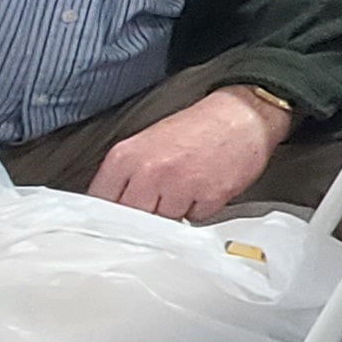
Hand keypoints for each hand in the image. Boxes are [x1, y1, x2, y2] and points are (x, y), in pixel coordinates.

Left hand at [94, 88, 289, 222]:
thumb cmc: (196, 129)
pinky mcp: (207, 198)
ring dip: (172, 215)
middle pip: (131, 219)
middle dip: (142, 217)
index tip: (115, 218)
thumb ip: (125, 176)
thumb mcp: (146, 143)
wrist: (241, 115)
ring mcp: (178, 186)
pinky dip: (198, 211)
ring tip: (184, 189)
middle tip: (156, 204)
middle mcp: (149, 172)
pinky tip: (203, 189)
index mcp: (126, 157)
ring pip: (162, 225)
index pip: (100, 202)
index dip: (108, 214)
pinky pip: (194, 221)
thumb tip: (113, 207)